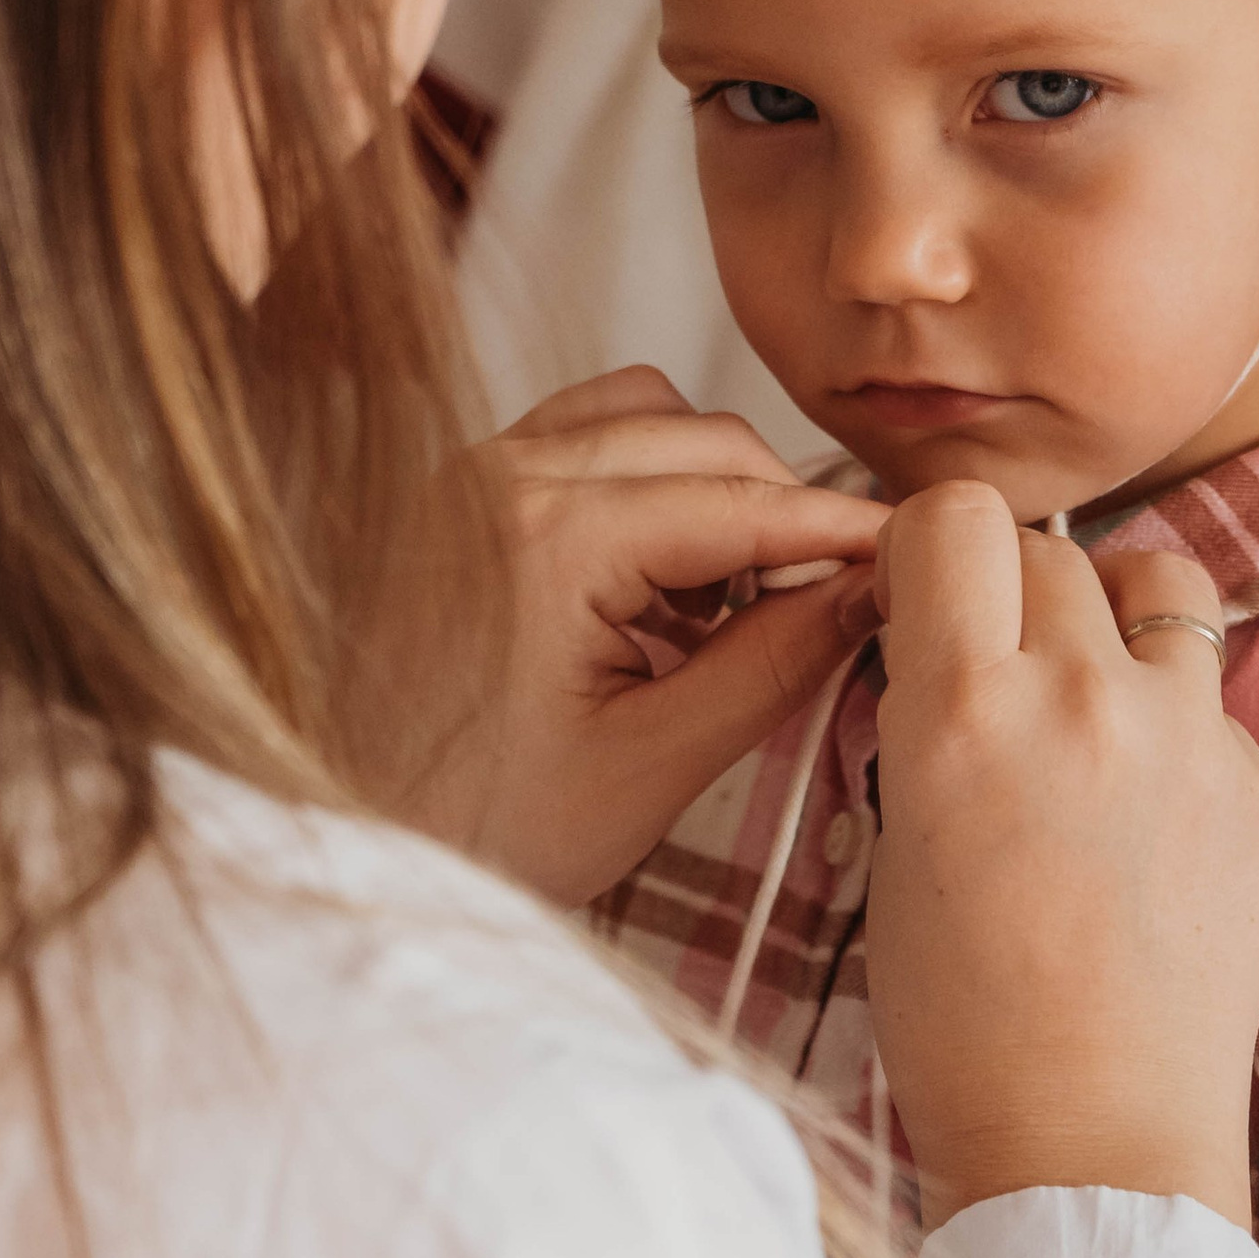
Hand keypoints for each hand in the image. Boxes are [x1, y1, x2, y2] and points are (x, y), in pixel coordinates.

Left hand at [377, 369, 884, 902]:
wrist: (334, 841)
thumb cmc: (474, 827)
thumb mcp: (651, 764)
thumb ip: (774, 666)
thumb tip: (873, 593)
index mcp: (553, 537)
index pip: (750, 503)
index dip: (849, 533)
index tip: (924, 554)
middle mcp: (504, 473)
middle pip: (709, 440)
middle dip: (784, 516)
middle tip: (830, 608)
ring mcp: (469, 469)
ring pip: (647, 416)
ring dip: (712, 487)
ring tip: (726, 606)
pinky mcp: (454, 488)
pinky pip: (581, 434)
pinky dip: (644, 481)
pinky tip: (655, 585)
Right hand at [863, 481, 1258, 1232]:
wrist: (1093, 1152)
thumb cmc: (961, 1025)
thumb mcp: (894, 845)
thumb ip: (924, 717)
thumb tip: (942, 642)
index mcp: (963, 712)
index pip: (953, 516)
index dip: (928, 548)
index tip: (922, 597)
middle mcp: (1083, 699)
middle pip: (1046, 549)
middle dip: (1008, 593)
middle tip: (993, 672)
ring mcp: (1187, 739)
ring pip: (1154, 582)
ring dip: (1109, 618)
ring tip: (1084, 698)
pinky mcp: (1257, 789)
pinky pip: (1206, 696)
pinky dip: (1167, 721)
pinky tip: (1140, 812)